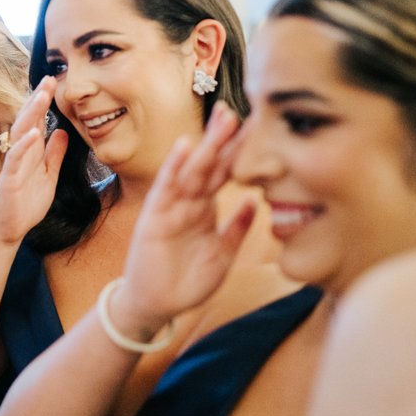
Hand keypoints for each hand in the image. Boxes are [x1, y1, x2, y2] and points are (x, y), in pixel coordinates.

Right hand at [0, 78, 67, 244]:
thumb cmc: (27, 204)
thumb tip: (63, 131)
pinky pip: (15, 159)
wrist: (11, 230)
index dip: (44, 101)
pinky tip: (33, 132)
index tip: (54, 81)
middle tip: (50, 78)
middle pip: (28, 120)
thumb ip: (54, 154)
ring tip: (42, 96)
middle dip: (38, 99)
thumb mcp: (49, 176)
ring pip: (20, 134)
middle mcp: (20, 153)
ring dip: (31, 115)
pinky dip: (24, 145)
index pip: (37, 121)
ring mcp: (13, 165)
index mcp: (30, 152)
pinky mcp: (9, 180)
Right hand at [116, 102, 255, 330]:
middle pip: (211, 164)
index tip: (260, 128)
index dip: (242, 153)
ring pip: (193, 170)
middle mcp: (189, 203)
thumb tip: (257, 202)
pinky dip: (174, 167)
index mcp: (206, 210)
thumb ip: (236, 230)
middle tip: (243, 110)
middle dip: (226, 138)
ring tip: (222, 119)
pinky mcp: (155, 217)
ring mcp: (172, 207)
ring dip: (207, 145)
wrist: (156, 306)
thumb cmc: (186, 282)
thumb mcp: (222, 256)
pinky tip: (184, 147)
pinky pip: (166, 188)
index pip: (226, 174)